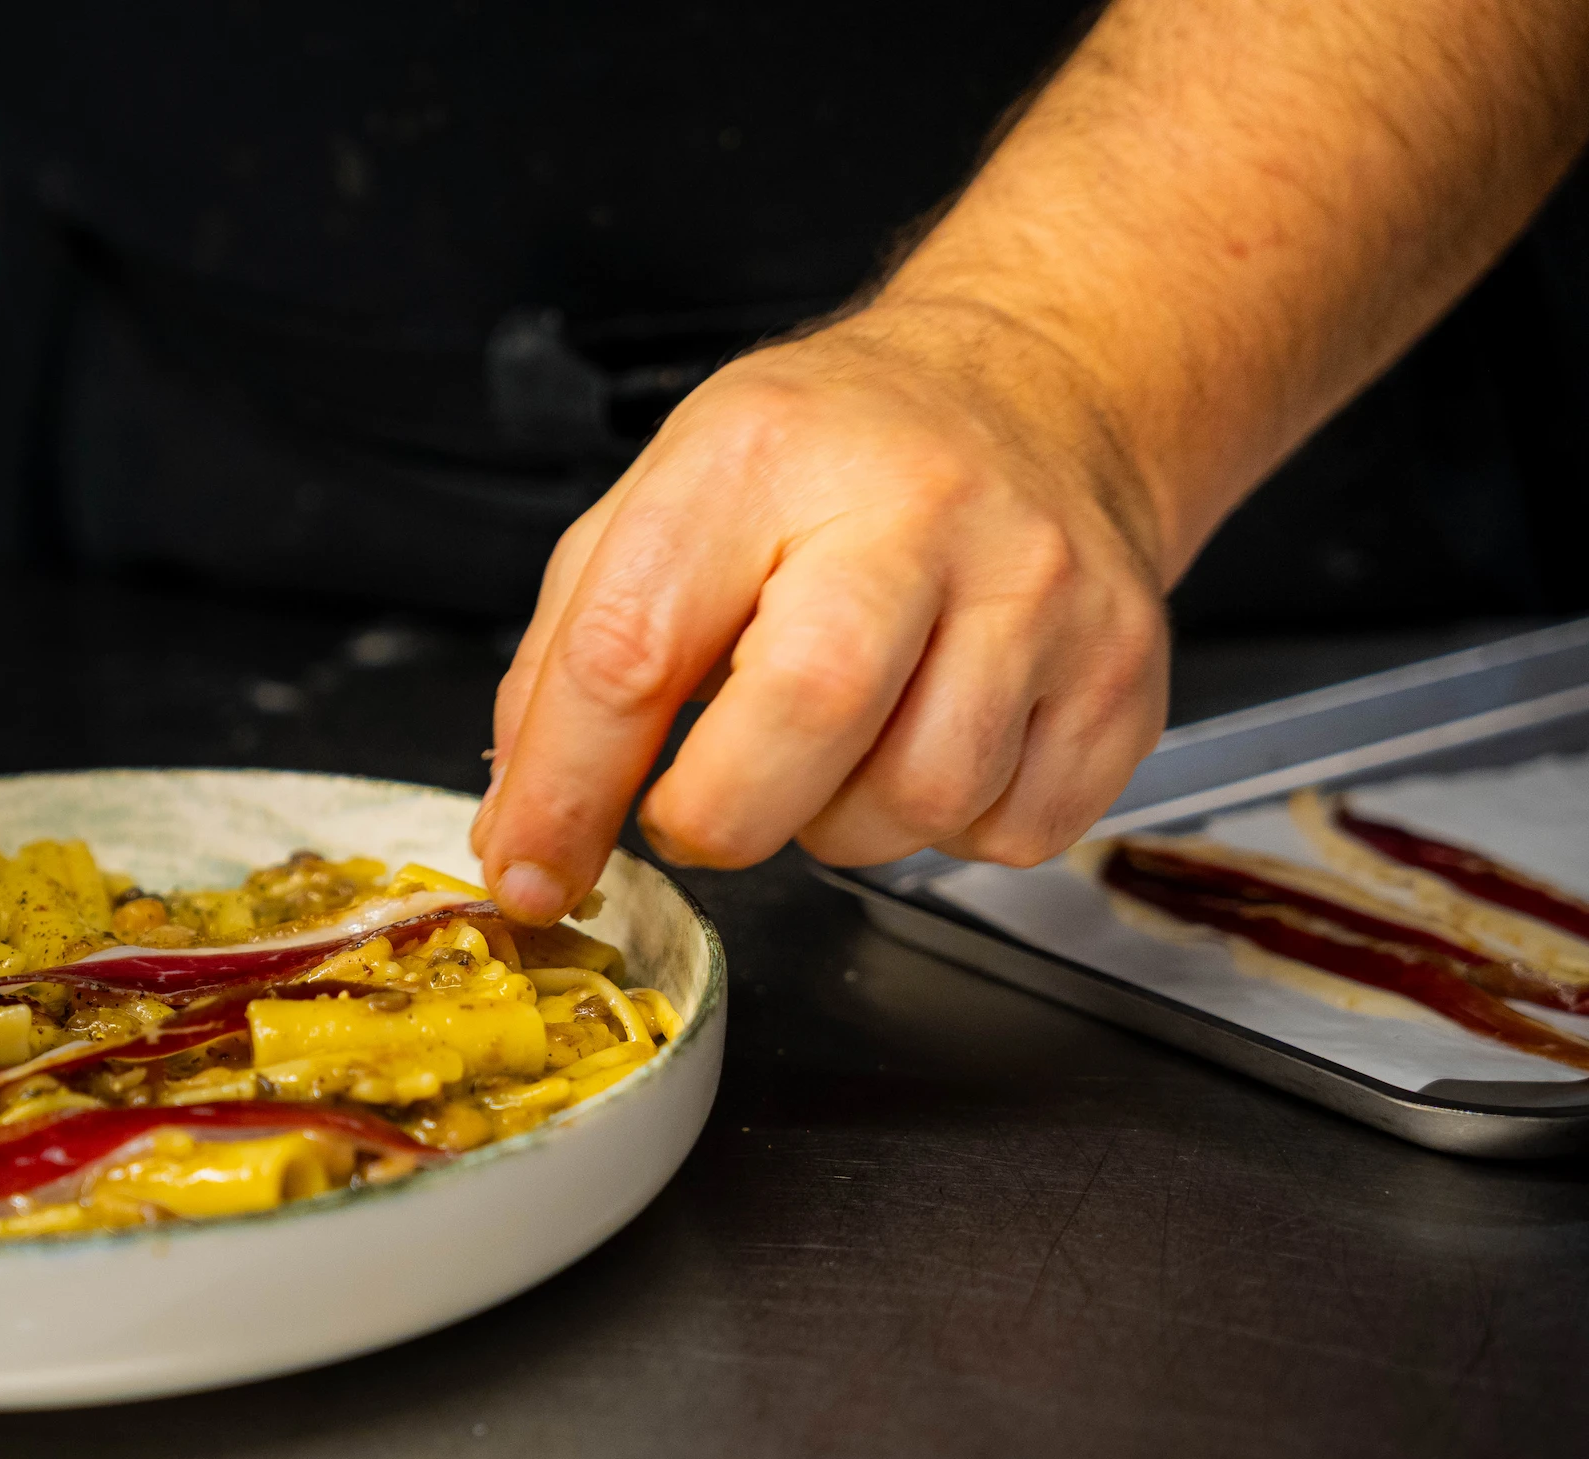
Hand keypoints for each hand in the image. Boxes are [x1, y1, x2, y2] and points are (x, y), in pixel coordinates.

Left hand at [471, 302, 1171, 922]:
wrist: (1039, 394)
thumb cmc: (830, 463)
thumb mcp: (666, 503)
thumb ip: (570, 660)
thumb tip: (526, 828)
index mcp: (760, 457)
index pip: (632, 647)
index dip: (564, 790)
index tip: (528, 872)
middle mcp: (916, 509)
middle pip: (802, 716)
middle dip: (719, 816)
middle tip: (701, 810)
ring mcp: (1039, 590)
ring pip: (916, 801)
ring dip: (839, 826)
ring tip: (833, 749)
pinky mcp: (1122, 673)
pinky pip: (1012, 831)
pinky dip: (948, 827)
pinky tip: (930, 742)